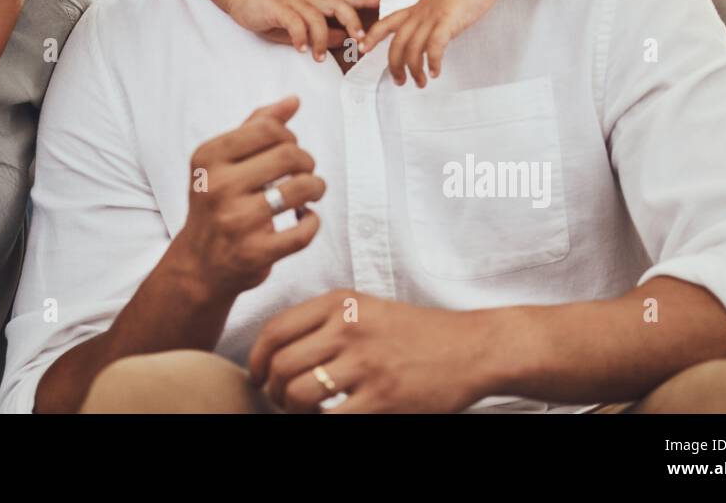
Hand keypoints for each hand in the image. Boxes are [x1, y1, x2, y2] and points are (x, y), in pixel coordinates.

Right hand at [170, 96, 322, 302]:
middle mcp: (218, 187)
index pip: (268, 128)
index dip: (289, 136)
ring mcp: (236, 221)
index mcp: (209, 158)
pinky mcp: (254, 253)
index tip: (289, 149)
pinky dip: (312, 222)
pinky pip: (303, 230)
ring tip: (310, 192)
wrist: (198, 265)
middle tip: (304, 172)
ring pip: (301, 188)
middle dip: (306, 161)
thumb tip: (293, 100)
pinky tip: (303, 218)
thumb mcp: (223, 161)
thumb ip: (255, 127)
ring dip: (316, 187)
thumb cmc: (217, 204)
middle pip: (288, 154)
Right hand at [229, 0, 378, 61]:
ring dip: (322, 39)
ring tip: (319, 57)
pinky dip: (300, 37)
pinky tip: (300, 49)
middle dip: (353, 22)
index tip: (382, 4)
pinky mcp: (278, 9)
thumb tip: (342, 39)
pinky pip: (294, 22)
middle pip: (339, 5)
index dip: (365, 0)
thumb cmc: (274, 12)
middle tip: (359, 42)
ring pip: (317, 17)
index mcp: (317, 1)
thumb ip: (321, 32)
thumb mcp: (300, 25)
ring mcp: (294, 2)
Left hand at [248, 290, 499, 412]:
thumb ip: (324, 321)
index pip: (275, 329)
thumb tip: (276, 351)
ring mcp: (365, 363)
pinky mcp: (383, 398)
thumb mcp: (365, 308)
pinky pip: (331, 418)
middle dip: (271, 390)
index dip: (256, 359)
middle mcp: (348, 327)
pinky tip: (329, 418)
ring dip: (291, 410)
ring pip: (298, 393)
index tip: (256, 375)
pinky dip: (321, 422)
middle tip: (279, 400)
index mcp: (340, 302)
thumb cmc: (414, 331)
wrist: (470, 347)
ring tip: (301, 412)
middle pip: (280, 364)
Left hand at [359, 0, 499, 85]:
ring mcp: (433, 17)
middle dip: (395, 65)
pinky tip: (435, 72)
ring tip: (420, 82)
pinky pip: (435, 45)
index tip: (362, 49)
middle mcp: (419, 14)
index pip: (385, 23)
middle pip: (397, 43)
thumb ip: (431, 21)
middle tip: (399, 81)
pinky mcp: (448, 20)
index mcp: (415, 9)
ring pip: (413, 48)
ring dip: (415, 69)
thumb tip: (430, 38)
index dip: (372, 37)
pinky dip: (433, 62)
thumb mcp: (438, 5)